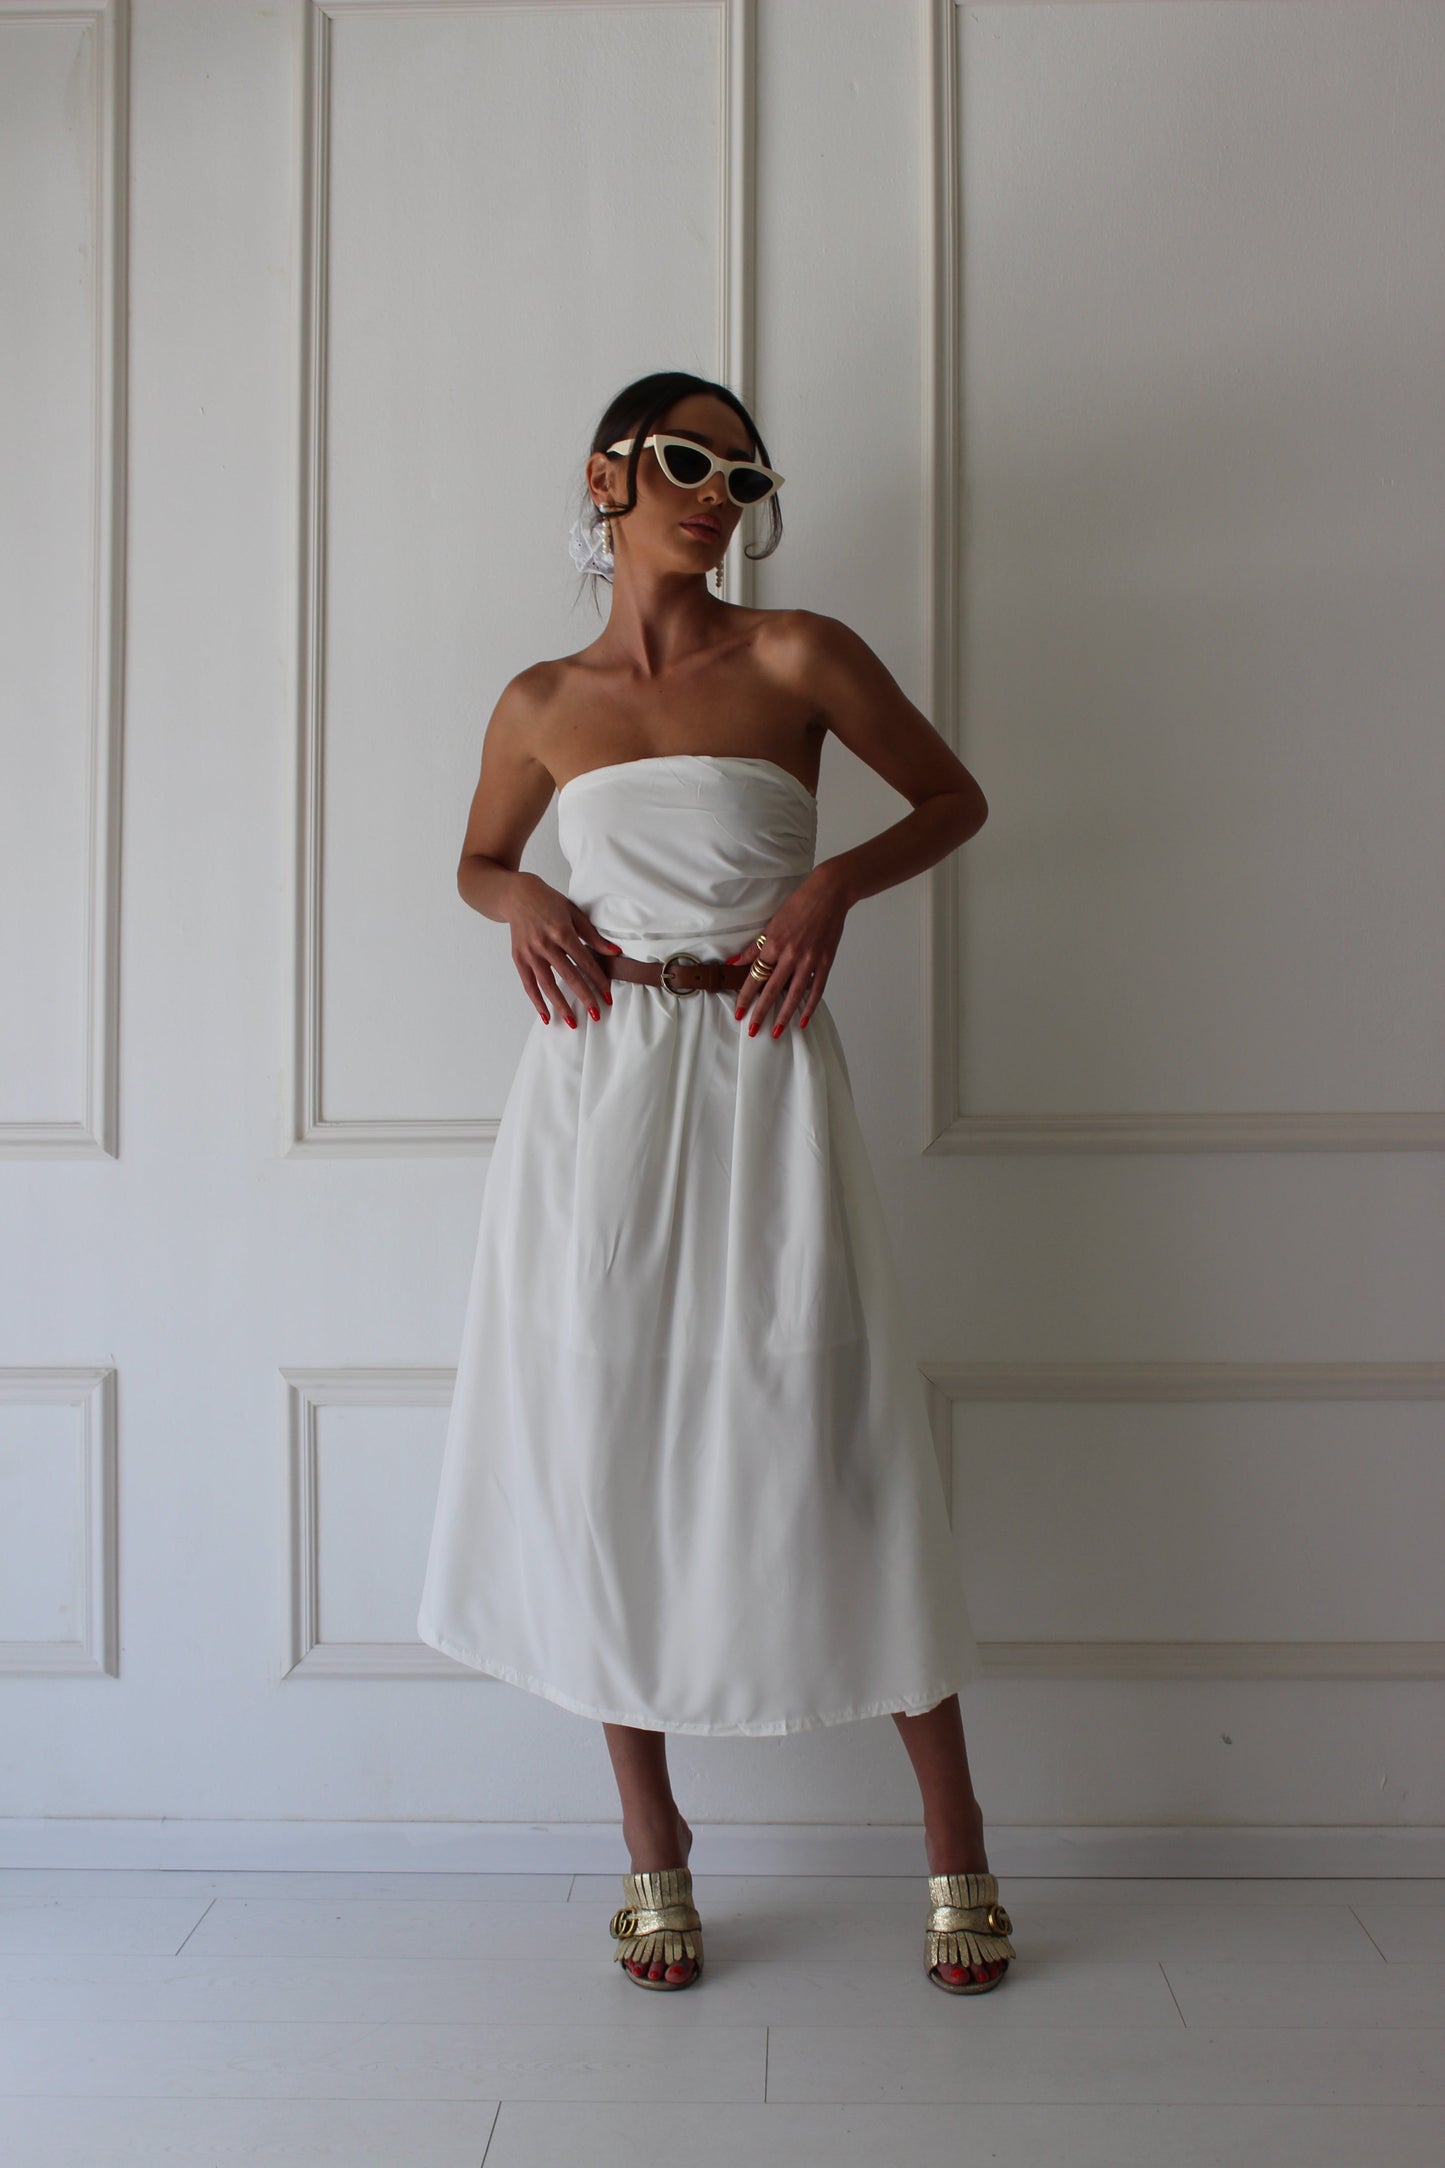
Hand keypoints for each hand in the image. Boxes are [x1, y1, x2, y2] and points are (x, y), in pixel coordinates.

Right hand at [508, 873, 621, 1026]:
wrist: (517, 895)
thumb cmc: (549, 902)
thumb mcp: (574, 913)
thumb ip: (593, 935)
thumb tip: (615, 952)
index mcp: (562, 932)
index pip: (585, 962)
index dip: (598, 980)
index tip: (608, 996)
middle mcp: (545, 944)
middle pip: (569, 976)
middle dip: (584, 997)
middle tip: (597, 1014)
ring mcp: (530, 953)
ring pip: (548, 984)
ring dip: (561, 1005)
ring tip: (573, 1022)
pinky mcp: (518, 958)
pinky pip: (529, 985)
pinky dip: (537, 1002)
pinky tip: (547, 1016)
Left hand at [726, 866, 848, 1037]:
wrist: (829, 893)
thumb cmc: (799, 904)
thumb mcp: (772, 923)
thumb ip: (756, 947)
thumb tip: (736, 962)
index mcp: (774, 944)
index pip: (755, 976)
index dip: (746, 996)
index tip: (739, 1012)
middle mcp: (790, 955)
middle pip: (772, 990)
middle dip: (761, 1012)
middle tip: (753, 1031)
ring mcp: (809, 960)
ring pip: (794, 994)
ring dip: (784, 1015)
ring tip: (776, 1032)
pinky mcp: (825, 961)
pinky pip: (816, 989)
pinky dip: (809, 1006)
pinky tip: (802, 1020)